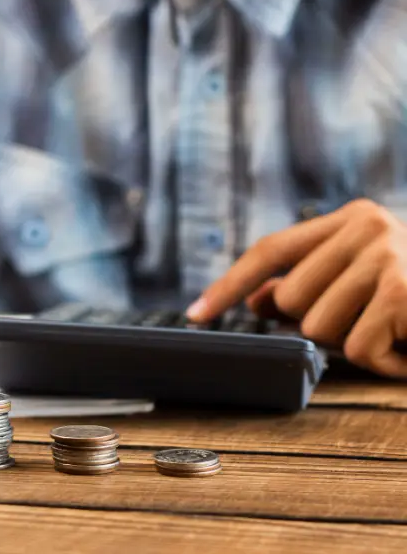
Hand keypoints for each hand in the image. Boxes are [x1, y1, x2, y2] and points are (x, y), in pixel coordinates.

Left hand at [186, 199, 406, 377]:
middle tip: (370, 319)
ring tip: (393, 329)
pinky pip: (358, 349)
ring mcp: (388, 256)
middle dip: (322, 325)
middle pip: (291, 302)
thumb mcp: (360, 280)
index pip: (269, 251)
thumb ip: (307, 285)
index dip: (227, 285)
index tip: (195, 314)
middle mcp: (366, 226)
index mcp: (348, 219)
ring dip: (354, 344)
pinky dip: (383, 362)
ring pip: (319, 329)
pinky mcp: (405, 291)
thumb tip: (255, 302)